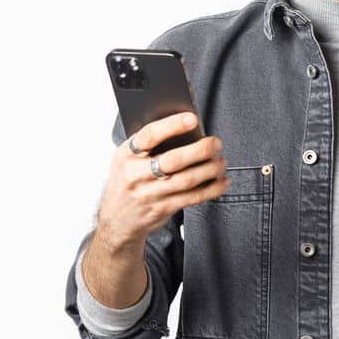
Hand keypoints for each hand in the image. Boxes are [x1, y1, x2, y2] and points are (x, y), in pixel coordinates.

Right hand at [97, 111, 228, 250]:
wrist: (116, 220)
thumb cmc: (128, 181)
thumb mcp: (126, 160)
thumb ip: (149, 145)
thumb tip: (186, 128)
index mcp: (125, 155)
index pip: (149, 136)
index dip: (172, 125)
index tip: (192, 118)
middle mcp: (135, 175)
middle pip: (173, 160)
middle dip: (200, 149)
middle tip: (216, 143)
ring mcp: (149, 194)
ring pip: (187, 179)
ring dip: (210, 169)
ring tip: (221, 162)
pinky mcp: (162, 209)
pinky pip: (192, 197)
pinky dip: (212, 188)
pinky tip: (222, 181)